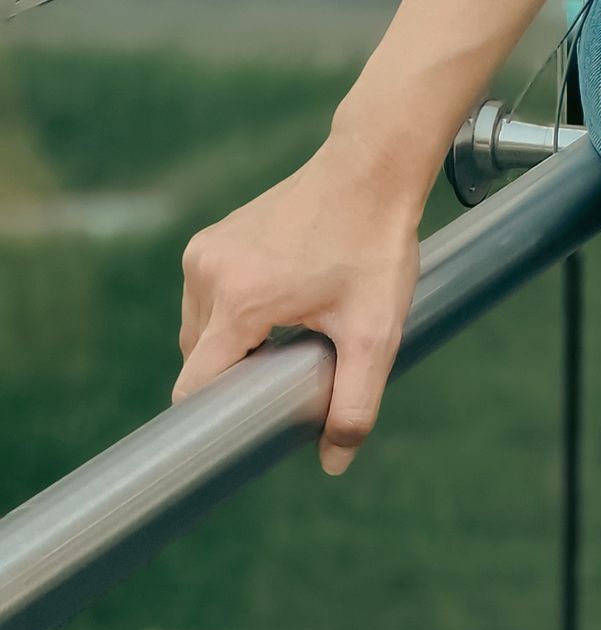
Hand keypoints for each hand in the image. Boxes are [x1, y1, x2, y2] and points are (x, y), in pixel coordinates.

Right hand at [173, 133, 423, 475]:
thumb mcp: (376, 330)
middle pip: (197, 361)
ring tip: (289, 332)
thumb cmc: (375, 245)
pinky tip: (279, 304)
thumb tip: (334, 461)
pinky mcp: (212, 236)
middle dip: (234, 377)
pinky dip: (232, 314)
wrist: (372, 167)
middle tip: (286, 372)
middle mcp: (208, 272)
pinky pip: (205, 298)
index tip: (242, 429)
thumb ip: (356, 402)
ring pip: (199, 330)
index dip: (213, 418)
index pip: (195, 387)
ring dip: (233, 344)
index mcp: (238, 300)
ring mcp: (205, 250)